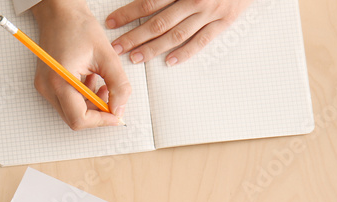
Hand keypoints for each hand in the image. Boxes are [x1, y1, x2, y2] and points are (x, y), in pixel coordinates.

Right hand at [31, 0, 130, 129]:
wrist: (60, 13)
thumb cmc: (78, 27)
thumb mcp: (107, 55)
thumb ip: (118, 85)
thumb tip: (119, 108)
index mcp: (59, 80)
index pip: (79, 118)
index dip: (101, 121)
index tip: (116, 115)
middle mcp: (47, 87)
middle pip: (74, 119)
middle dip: (97, 113)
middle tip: (112, 98)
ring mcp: (44, 87)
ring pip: (71, 112)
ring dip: (91, 105)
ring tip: (101, 84)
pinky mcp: (46, 85)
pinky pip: (66, 102)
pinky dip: (82, 98)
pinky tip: (90, 80)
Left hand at [107, 0, 255, 65]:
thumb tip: (146, 0)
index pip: (148, 3)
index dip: (128, 14)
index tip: (112, 23)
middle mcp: (195, 0)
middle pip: (158, 23)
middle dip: (134, 36)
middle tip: (117, 47)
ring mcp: (210, 13)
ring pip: (176, 35)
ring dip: (153, 48)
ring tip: (135, 57)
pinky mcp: (224, 22)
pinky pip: (201, 41)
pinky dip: (184, 53)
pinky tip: (168, 61)